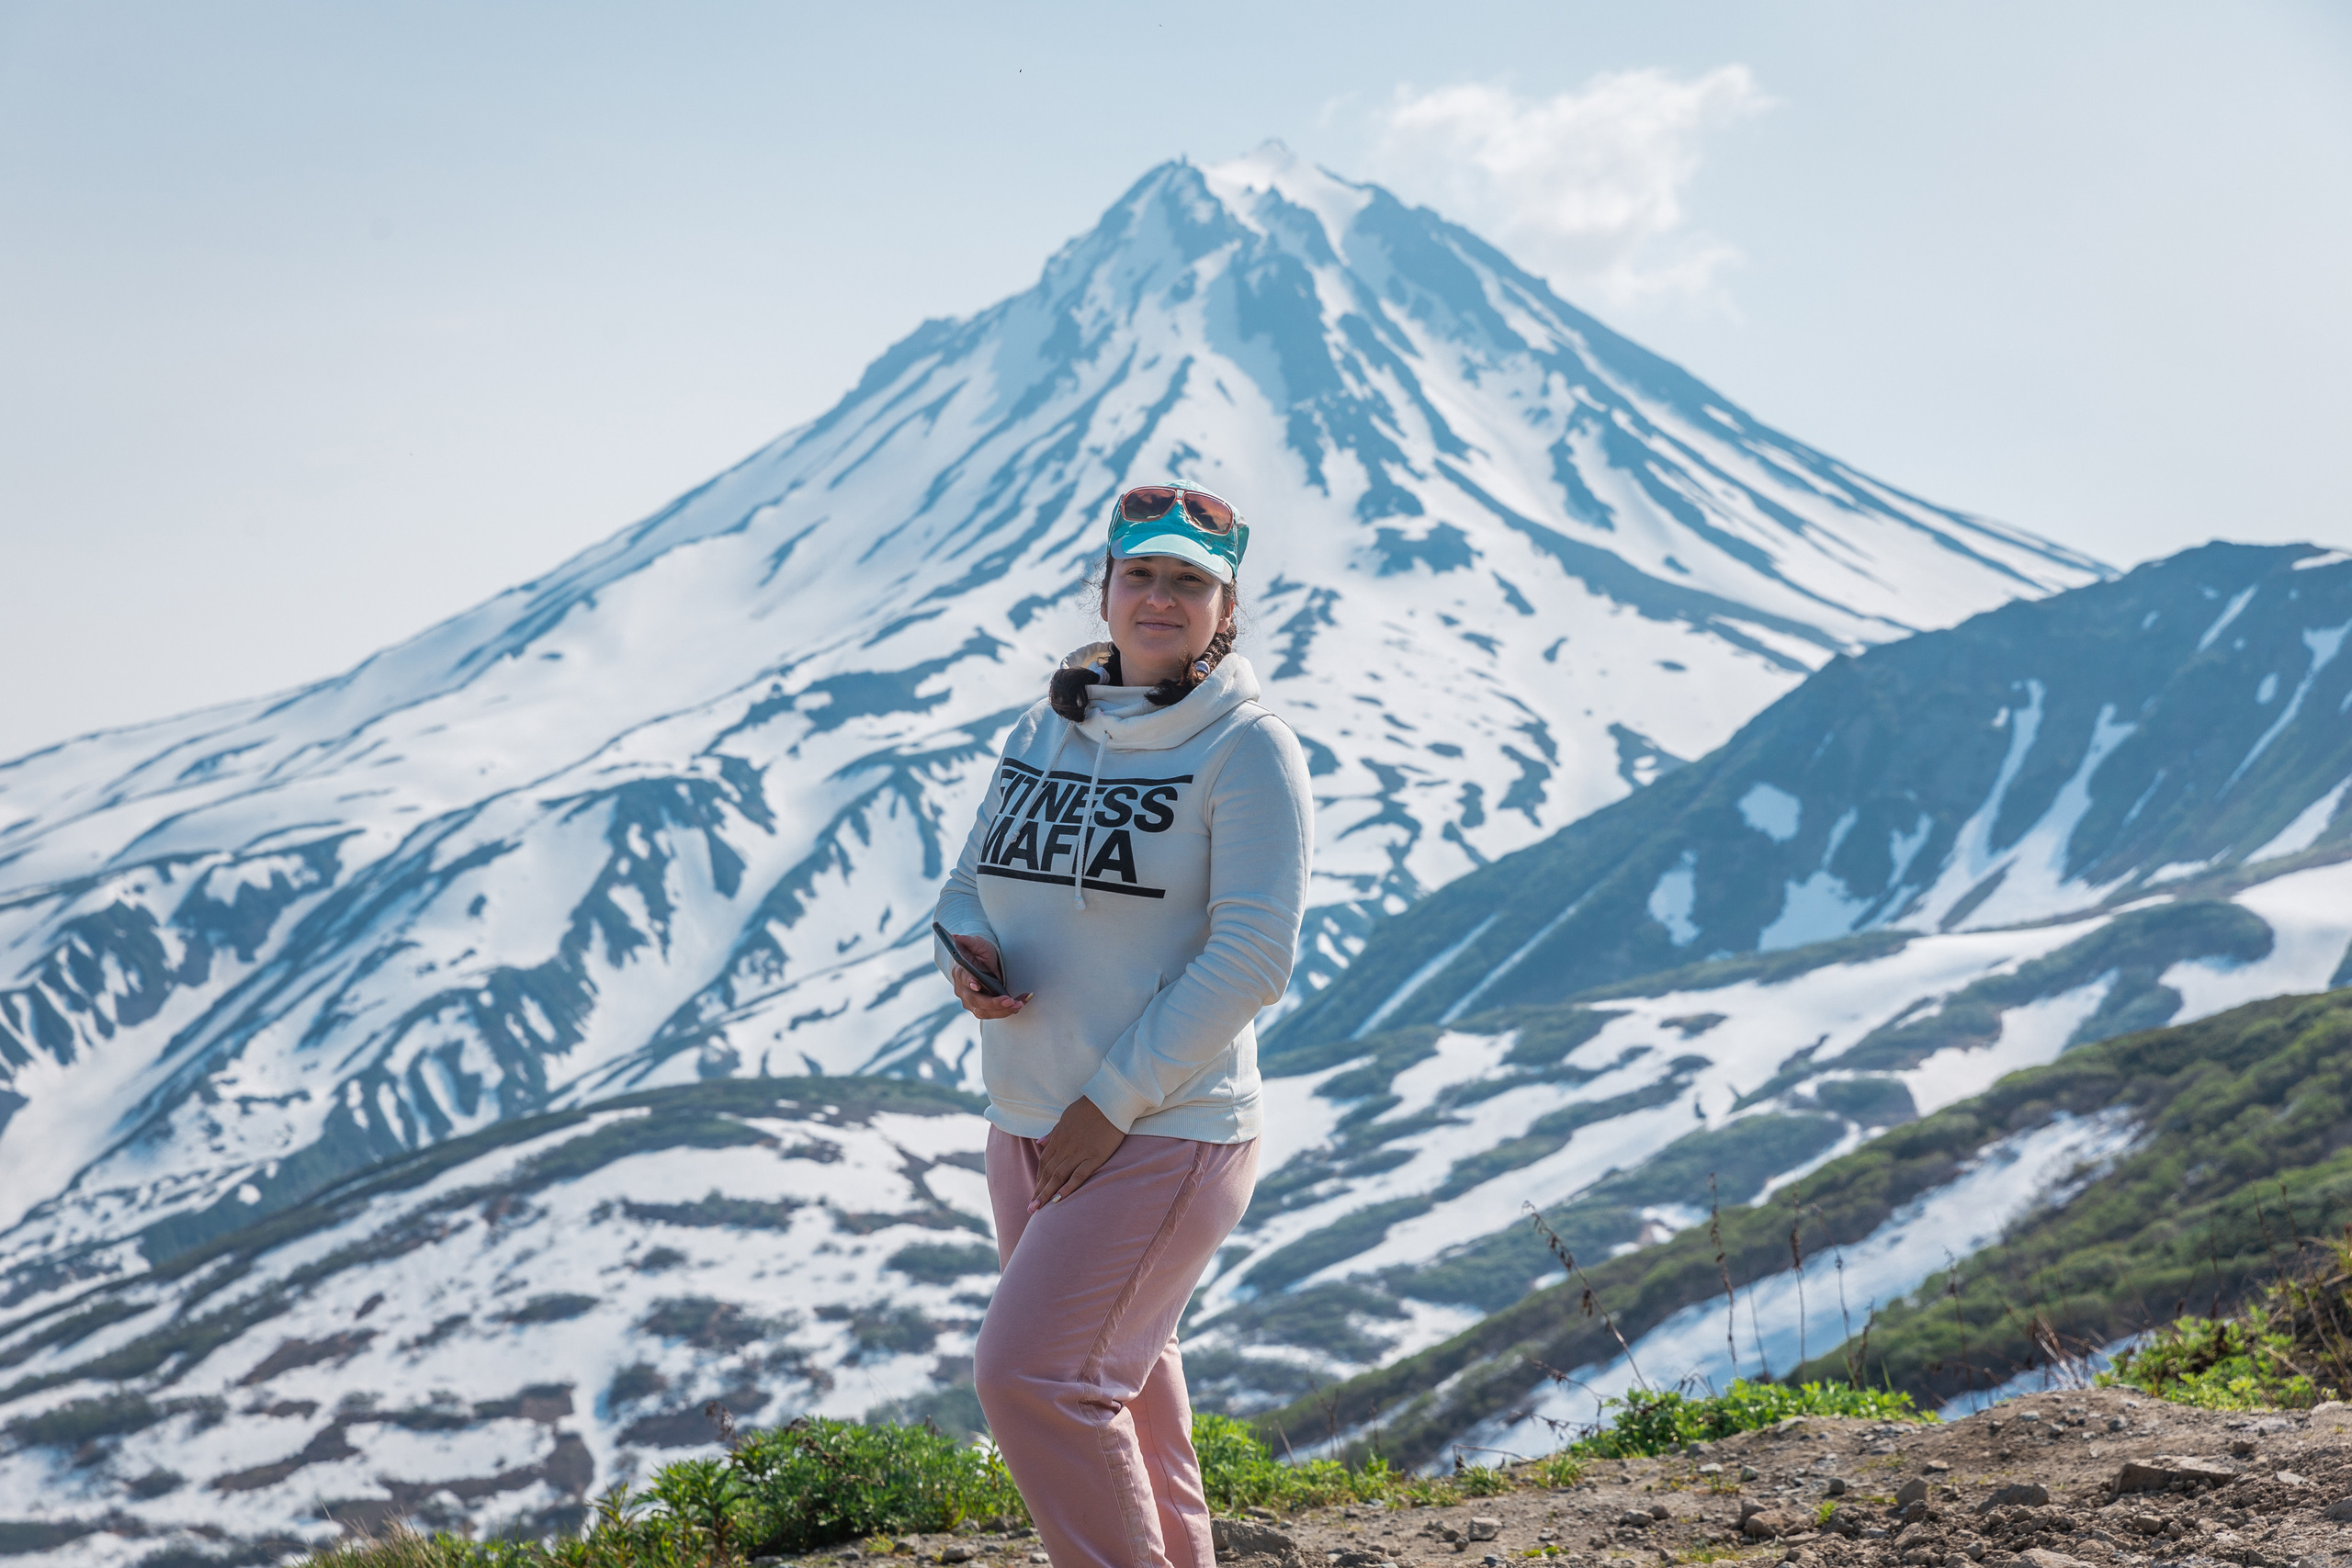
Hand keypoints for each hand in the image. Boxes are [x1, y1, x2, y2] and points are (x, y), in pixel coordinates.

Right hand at [948, 935, 1029, 1020]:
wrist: (980, 964)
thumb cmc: (978, 954)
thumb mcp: (978, 944)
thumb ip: (969, 941)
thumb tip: (956, 937)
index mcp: (960, 972)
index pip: (963, 978)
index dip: (969, 982)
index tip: (977, 985)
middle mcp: (962, 990)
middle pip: (975, 1000)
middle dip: (993, 1002)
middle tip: (1009, 1000)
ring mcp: (970, 1001)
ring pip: (984, 1011)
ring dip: (1002, 1010)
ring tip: (1018, 1004)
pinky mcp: (980, 1008)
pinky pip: (993, 1013)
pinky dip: (1006, 1011)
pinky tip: (1019, 1004)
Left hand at [1031, 1096, 1124, 1211]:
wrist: (1109, 1100)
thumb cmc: (1089, 1108)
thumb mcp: (1066, 1117)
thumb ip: (1053, 1132)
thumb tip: (1040, 1142)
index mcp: (1058, 1138)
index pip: (1044, 1163)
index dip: (1038, 1180)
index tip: (1034, 1193)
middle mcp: (1065, 1147)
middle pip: (1047, 1173)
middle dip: (1038, 1192)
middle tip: (1031, 1209)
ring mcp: (1079, 1152)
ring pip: (1058, 1176)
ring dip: (1046, 1194)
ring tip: (1039, 1210)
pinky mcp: (1094, 1156)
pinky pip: (1078, 1175)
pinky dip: (1068, 1187)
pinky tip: (1059, 1200)